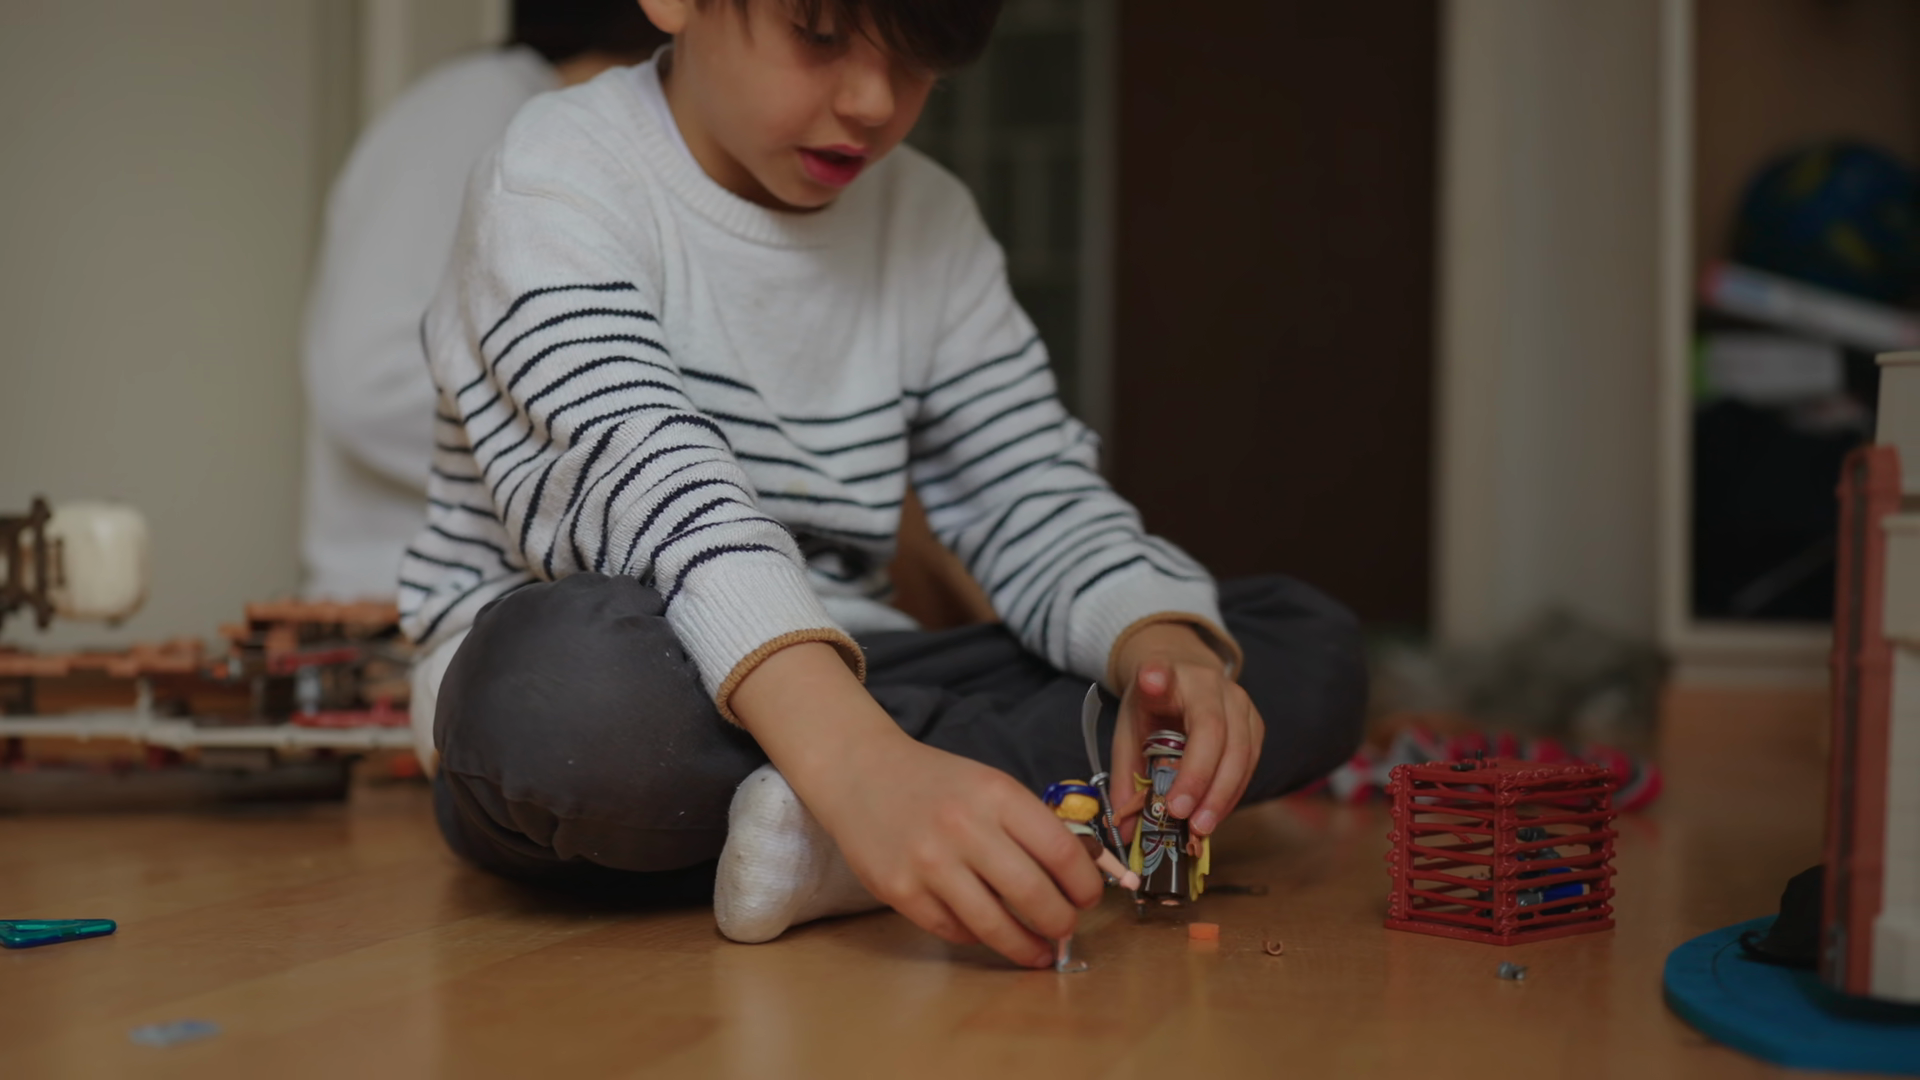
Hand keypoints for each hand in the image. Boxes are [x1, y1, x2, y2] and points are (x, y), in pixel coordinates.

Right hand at [732, 642, 1104, 967]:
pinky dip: (977, 936)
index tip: (1088, 898)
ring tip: (1038, 951)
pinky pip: (953, 930)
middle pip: (1033, 895)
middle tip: (1066, 928)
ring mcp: (928, 863)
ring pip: (993, 925)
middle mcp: (963, 828)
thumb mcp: (990, 786)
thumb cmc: (937, 783)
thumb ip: (1030, 825)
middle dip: (1061, 922)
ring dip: (1025, 946)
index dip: (1084, 884)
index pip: (1060, 851)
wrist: (861, 773)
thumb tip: (1079, 876)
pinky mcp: (899, 891)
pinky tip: (987, 932)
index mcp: (996, 795)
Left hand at [1108, 622, 1264, 842]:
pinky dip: (1232, 792)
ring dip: (1221, 794)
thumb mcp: (1128, 732)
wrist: (1184, 675)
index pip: (1161, 673)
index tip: (1150, 679)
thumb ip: (1125, 779)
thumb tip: (1122, 833)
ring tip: (1200, 827)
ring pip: (1240, 750)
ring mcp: (1238, 700)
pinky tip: (1214, 813)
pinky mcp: (1254, 721)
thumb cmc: (1154, 707)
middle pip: (1213, 730)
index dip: (1157, 678)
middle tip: (1181, 816)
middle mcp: (1208, 682)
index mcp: (1166, 675)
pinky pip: (1250, 761)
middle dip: (1199, 778)